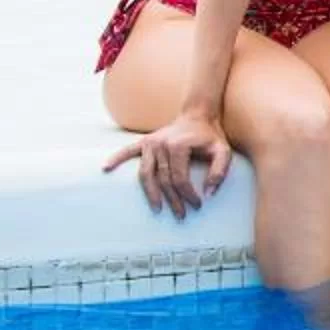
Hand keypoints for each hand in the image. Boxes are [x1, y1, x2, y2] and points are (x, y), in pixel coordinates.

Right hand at [104, 108, 231, 219]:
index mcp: (179, 146)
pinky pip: (127, 152)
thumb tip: (208, 194)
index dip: (188, 194)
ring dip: (151, 193)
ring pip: (145, 173)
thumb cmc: (210, 136)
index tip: (198, 205)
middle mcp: (160, 144)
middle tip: (181, 215)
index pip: (180, 178)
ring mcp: (150, 143)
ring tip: (157, 208)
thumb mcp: (224, 151)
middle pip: (163, 179)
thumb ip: (219, 171)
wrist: (197, 114)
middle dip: (173, 199)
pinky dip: (116, 159)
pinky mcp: (143, 142)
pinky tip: (105, 168)